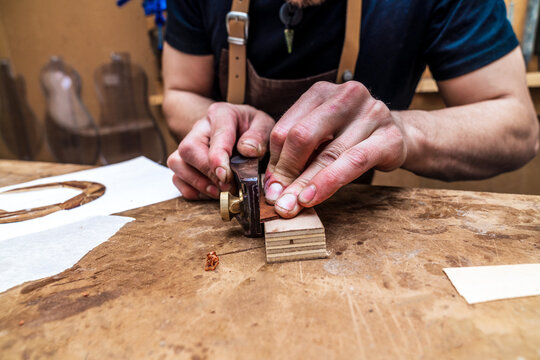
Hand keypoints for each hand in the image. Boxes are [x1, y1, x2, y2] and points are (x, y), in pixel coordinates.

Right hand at [167, 102, 274, 199]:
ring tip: (220, 192)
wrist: (244, 130)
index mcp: (222, 114)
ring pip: (177, 163)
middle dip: (206, 173)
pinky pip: (177, 178)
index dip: (217, 159)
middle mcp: (200, 128)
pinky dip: (191, 190)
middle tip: (227, 188)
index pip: (215, 136)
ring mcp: (189, 144)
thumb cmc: (254, 129)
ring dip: (197, 183)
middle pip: (188, 149)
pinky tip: (211, 193)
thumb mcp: (265, 126)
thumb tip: (247, 150)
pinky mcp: (184, 161)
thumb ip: (259, 136)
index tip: (225, 176)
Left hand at [264, 81, 407, 216]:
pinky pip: (354, 162)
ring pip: (328, 154)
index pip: (286, 128)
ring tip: (292, 205)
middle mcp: (346, 95)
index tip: (270, 187)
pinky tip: (314, 197)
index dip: (275, 161)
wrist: (398, 135)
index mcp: (321, 92)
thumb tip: (273, 188)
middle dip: (286, 172)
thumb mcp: (321, 139)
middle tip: (278, 200)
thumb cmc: (350, 137)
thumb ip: (298, 156)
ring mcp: (371, 113)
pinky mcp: (389, 136)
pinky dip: (330, 182)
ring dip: (305, 184)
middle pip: (303, 136)